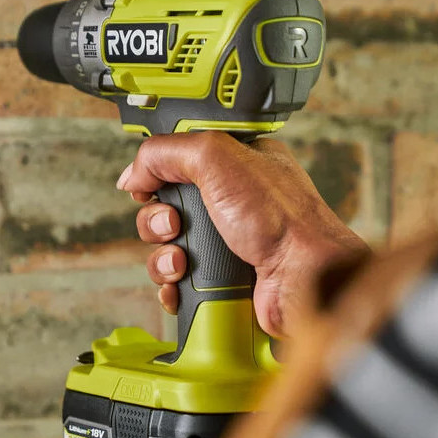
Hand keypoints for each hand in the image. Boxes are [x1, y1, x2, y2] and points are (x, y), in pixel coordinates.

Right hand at [117, 133, 368, 337]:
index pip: (177, 160)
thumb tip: (133, 172)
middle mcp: (229, 201)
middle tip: (175, 225)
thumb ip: (167, 152)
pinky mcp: (222, 278)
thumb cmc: (283, 218)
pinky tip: (181, 284)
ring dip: (163, 257)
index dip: (157, 173)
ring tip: (181, 262)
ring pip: (167, 247)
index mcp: (234, 163)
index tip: (148, 184)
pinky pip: (177, 282)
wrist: (305, 278)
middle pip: (164, 206)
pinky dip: (171, 286)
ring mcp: (226, 242)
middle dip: (157, 220)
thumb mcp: (218, 158)